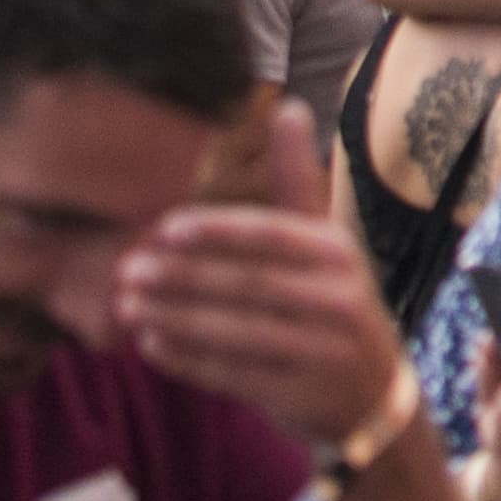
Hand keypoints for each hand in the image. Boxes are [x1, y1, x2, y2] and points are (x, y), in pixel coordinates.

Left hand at [113, 107, 409, 446]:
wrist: (373, 392)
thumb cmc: (332, 300)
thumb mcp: (326, 241)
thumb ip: (297, 180)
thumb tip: (288, 105)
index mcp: (339, 252)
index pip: (270, 236)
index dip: (216, 232)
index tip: (163, 230)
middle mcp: (338, 299)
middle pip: (247, 285)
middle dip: (182, 278)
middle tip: (127, 269)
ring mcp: (323, 351)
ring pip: (236, 332)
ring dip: (175, 318)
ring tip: (128, 305)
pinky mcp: (302, 395)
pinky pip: (235, 376)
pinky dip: (189, 361)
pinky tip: (151, 344)